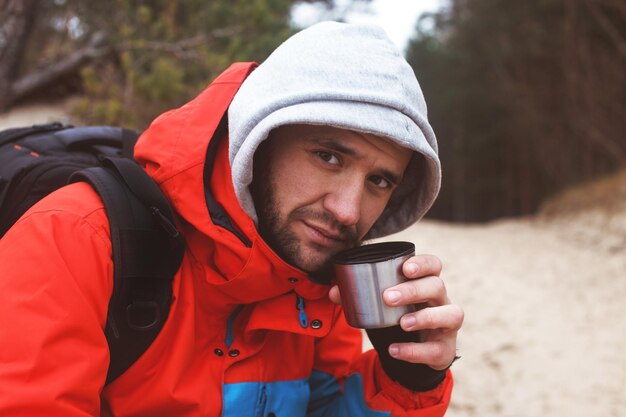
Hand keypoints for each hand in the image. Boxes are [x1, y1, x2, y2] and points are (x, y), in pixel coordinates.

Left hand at [329, 254, 463, 369]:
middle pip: (437, 286)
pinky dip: (414, 351)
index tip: (406, 268)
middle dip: (414, 290)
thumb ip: (358, 295)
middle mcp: (441, 300)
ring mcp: (447, 324)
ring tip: (402, 323)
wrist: (415, 351)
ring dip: (425, 317)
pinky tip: (395, 350)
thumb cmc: (400, 316)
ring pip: (450, 314)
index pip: (434, 265)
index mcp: (426, 283)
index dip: (423, 264)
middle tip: (388, 297)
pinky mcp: (444, 348)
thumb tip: (333, 291)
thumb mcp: (383, 304)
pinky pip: (436, 349)